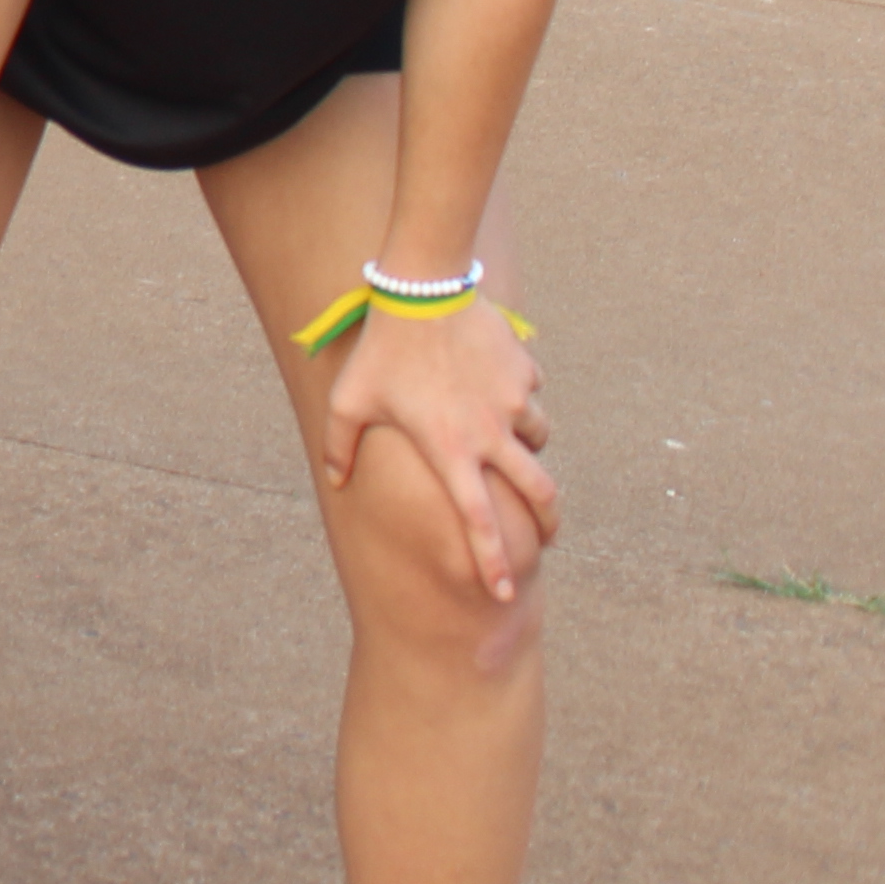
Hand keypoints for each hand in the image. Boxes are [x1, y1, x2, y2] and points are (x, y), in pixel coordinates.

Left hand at [322, 298, 556, 603]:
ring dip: (528, 446)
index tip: (504, 593)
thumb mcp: (349, 399)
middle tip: (547, 533)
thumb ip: (341, 445)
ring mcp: (515, 404)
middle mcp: (490, 435)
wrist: (422, 290)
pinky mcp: (526, 375)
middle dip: (549, 520)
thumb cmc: (381, 351)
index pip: (478, 521)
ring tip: (502, 436)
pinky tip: (490, 381)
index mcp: (449, 451)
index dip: (492, 561)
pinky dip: (519, 399)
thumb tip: (335, 480)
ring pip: (539, 440)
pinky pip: (531, 396)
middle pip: (539, 494)